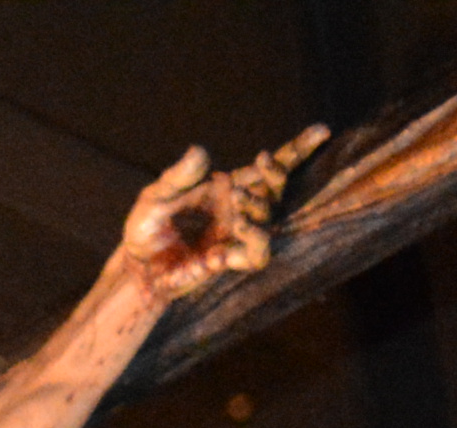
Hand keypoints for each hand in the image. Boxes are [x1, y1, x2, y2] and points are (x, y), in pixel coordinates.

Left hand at [113, 129, 321, 299]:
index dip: (297, 149)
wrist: (134, 267)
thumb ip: (179, 176)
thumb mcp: (156, 196)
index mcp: (229, 187)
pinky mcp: (229, 262)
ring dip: (258, 211)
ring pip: (268, 223)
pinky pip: (253, 255)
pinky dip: (245, 246)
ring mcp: (236, 236)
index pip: (269, 167)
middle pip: (275, 189)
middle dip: (276, 173)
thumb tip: (200, 151)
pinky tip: (219, 250)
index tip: (322, 130)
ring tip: (237, 205)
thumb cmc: (147, 226)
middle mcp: (239, 209)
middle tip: (262, 161)